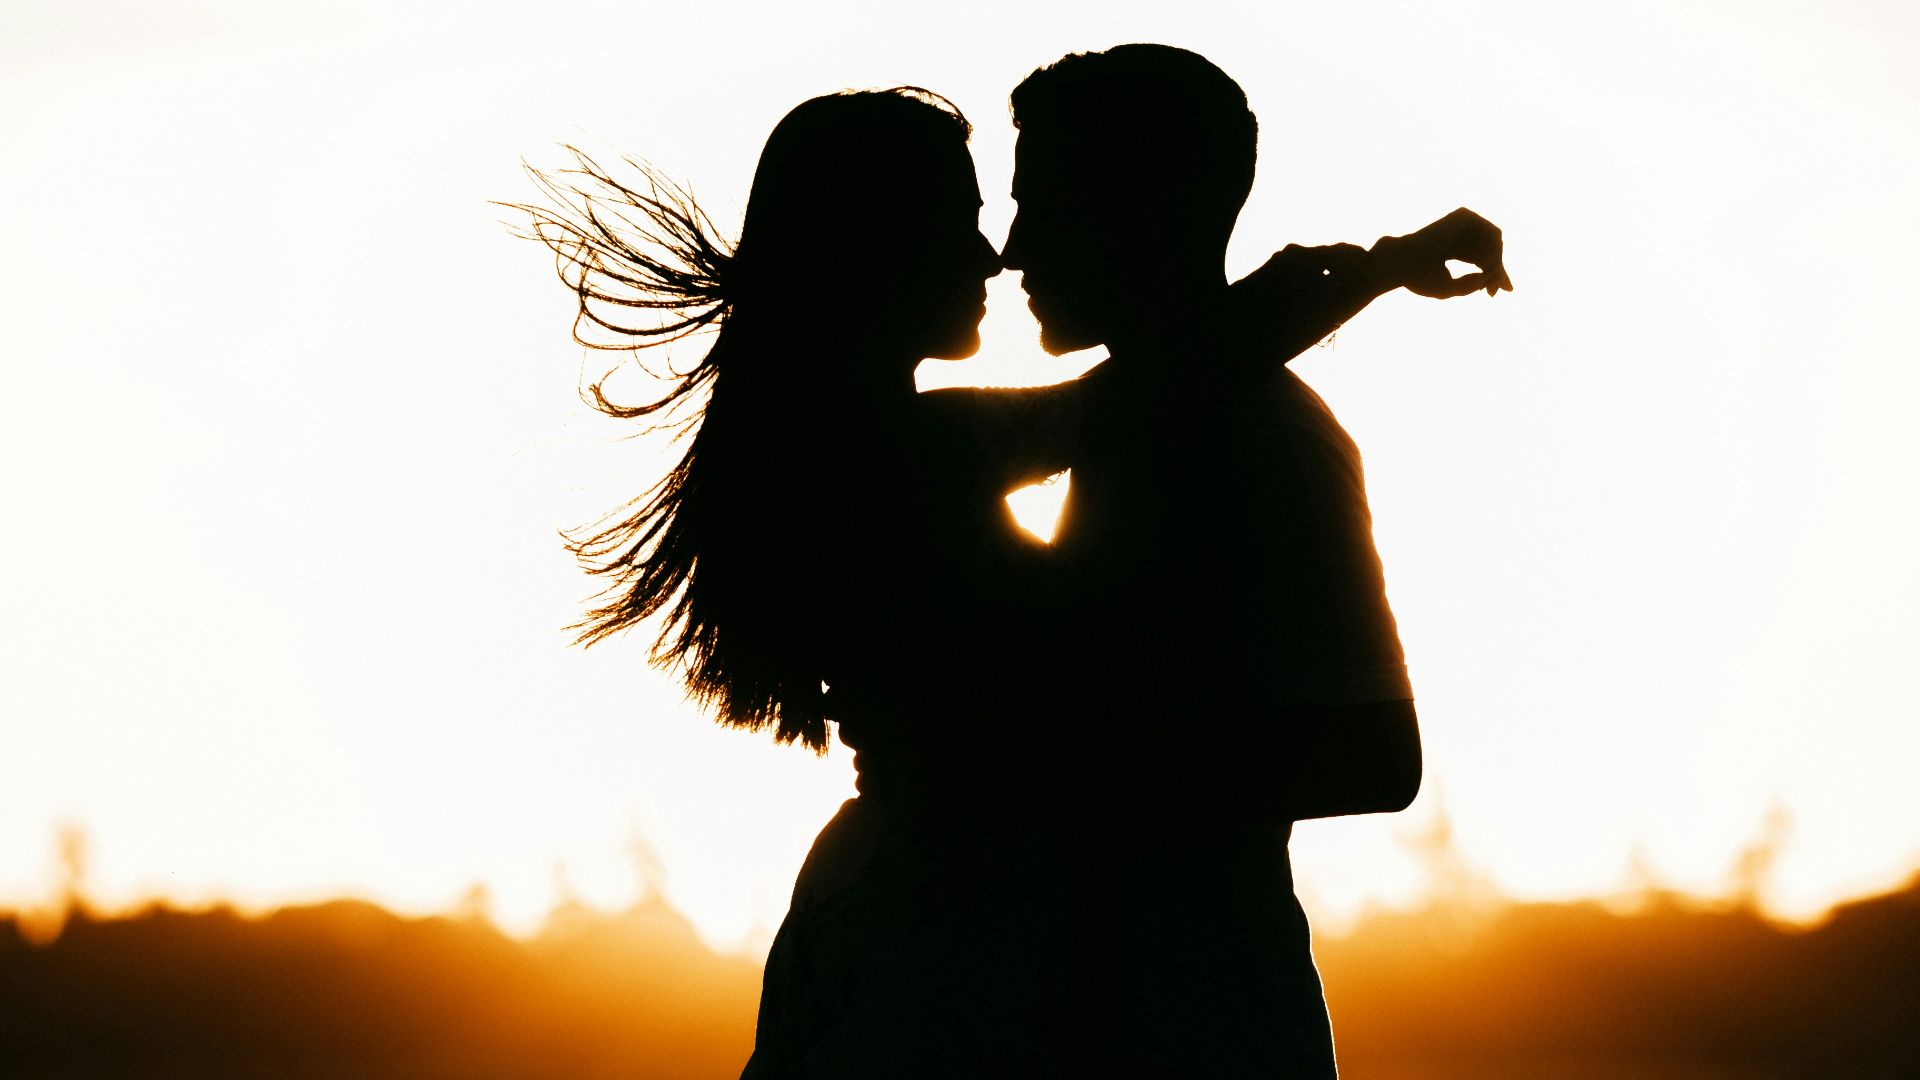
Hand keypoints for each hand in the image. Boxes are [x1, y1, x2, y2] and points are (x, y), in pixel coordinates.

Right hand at [1371, 208, 1512, 298]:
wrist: (1400, 262)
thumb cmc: (1418, 277)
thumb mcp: (1450, 288)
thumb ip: (1472, 284)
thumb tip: (1491, 279)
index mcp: (1450, 247)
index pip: (1478, 258)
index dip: (1490, 274)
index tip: (1495, 292)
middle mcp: (1457, 233)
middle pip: (1488, 251)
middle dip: (1496, 271)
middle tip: (1493, 292)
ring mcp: (1461, 223)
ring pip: (1494, 243)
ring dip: (1495, 264)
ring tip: (1484, 280)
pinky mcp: (1465, 216)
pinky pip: (1494, 234)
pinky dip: (1494, 252)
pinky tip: (1484, 266)